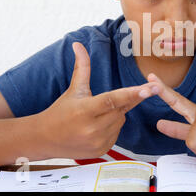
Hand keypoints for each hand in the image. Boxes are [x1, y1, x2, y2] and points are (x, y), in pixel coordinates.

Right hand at [37, 42, 158, 159]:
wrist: (45, 140)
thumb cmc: (60, 112)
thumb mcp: (73, 89)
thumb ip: (82, 67)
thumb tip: (78, 45)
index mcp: (85, 110)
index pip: (113, 100)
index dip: (133, 93)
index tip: (150, 89)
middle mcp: (92, 128)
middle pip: (121, 109)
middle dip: (119, 102)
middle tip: (105, 101)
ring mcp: (97, 141)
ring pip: (121, 120)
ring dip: (115, 115)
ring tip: (95, 116)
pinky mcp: (102, 150)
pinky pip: (117, 133)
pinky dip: (112, 126)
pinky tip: (96, 126)